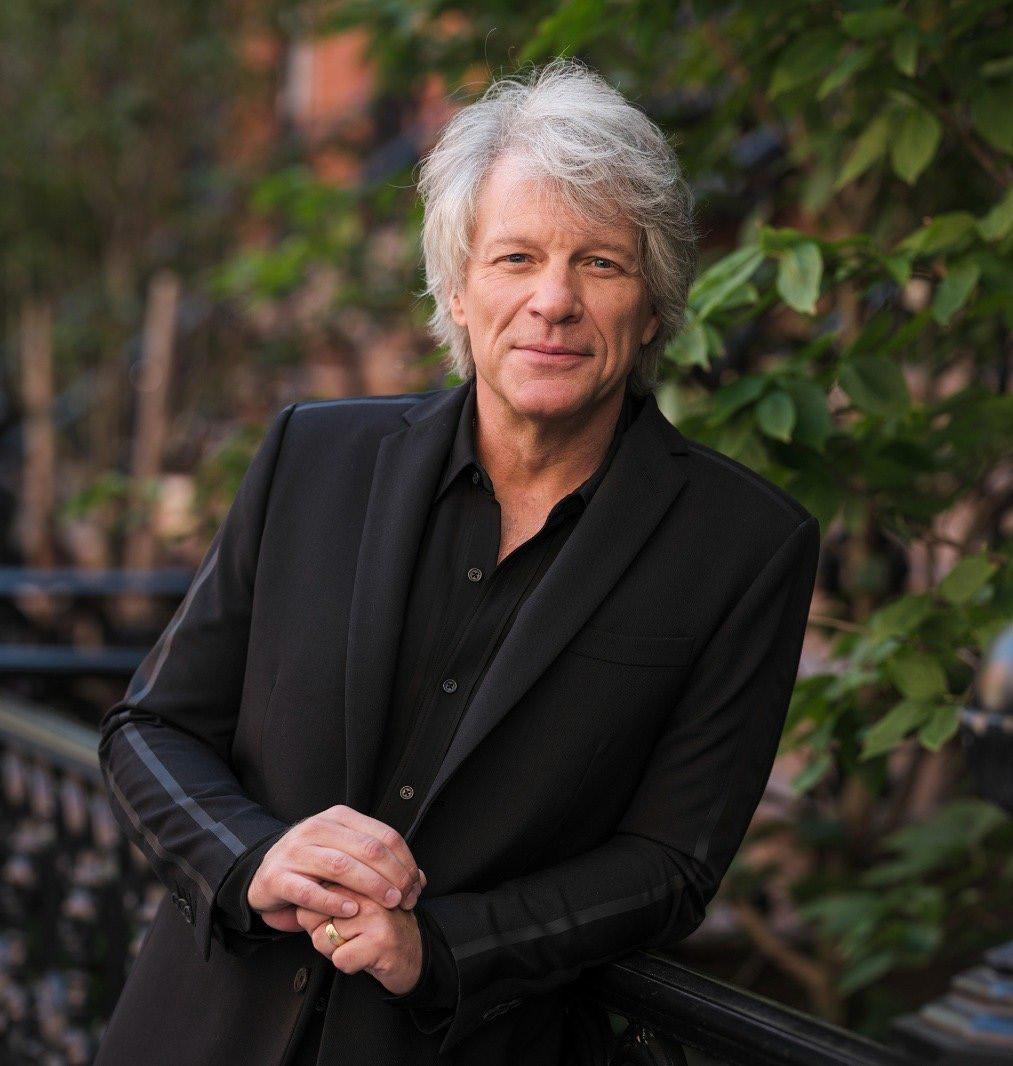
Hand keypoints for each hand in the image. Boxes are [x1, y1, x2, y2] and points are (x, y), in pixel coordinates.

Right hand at [246, 804, 426, 933]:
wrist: (265, 873)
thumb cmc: (313, 865)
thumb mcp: (345, 852)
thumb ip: (378, 862)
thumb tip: (419, 879)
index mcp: (339, 818)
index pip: (383, 835)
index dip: (405, 861)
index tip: (416, 885)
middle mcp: (317, 828)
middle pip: (367, 849)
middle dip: (393, 875)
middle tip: (406, 898)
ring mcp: (296, 851)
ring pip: (341, 866)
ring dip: (371, 886)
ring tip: (389, 902)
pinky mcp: (278, 877)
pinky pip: (309, 890)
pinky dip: (334, 900)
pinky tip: (352, 909)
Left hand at [297, 884, 424, 995]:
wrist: (414, 954)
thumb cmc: (380, 927)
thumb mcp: (356, 901)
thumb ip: (332, 891)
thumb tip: (298, 898)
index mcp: (362, 875)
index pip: (315, 888)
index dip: (317, 912)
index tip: (334, 918)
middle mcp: (369, 890)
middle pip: (314, 913)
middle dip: (321, 932)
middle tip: (346, 934)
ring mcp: (376, 914)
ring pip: (324, 937)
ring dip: (335, 950)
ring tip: (357, 944)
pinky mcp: (380, 941)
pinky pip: (340, 958)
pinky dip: (348, 964)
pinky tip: (365, 957)